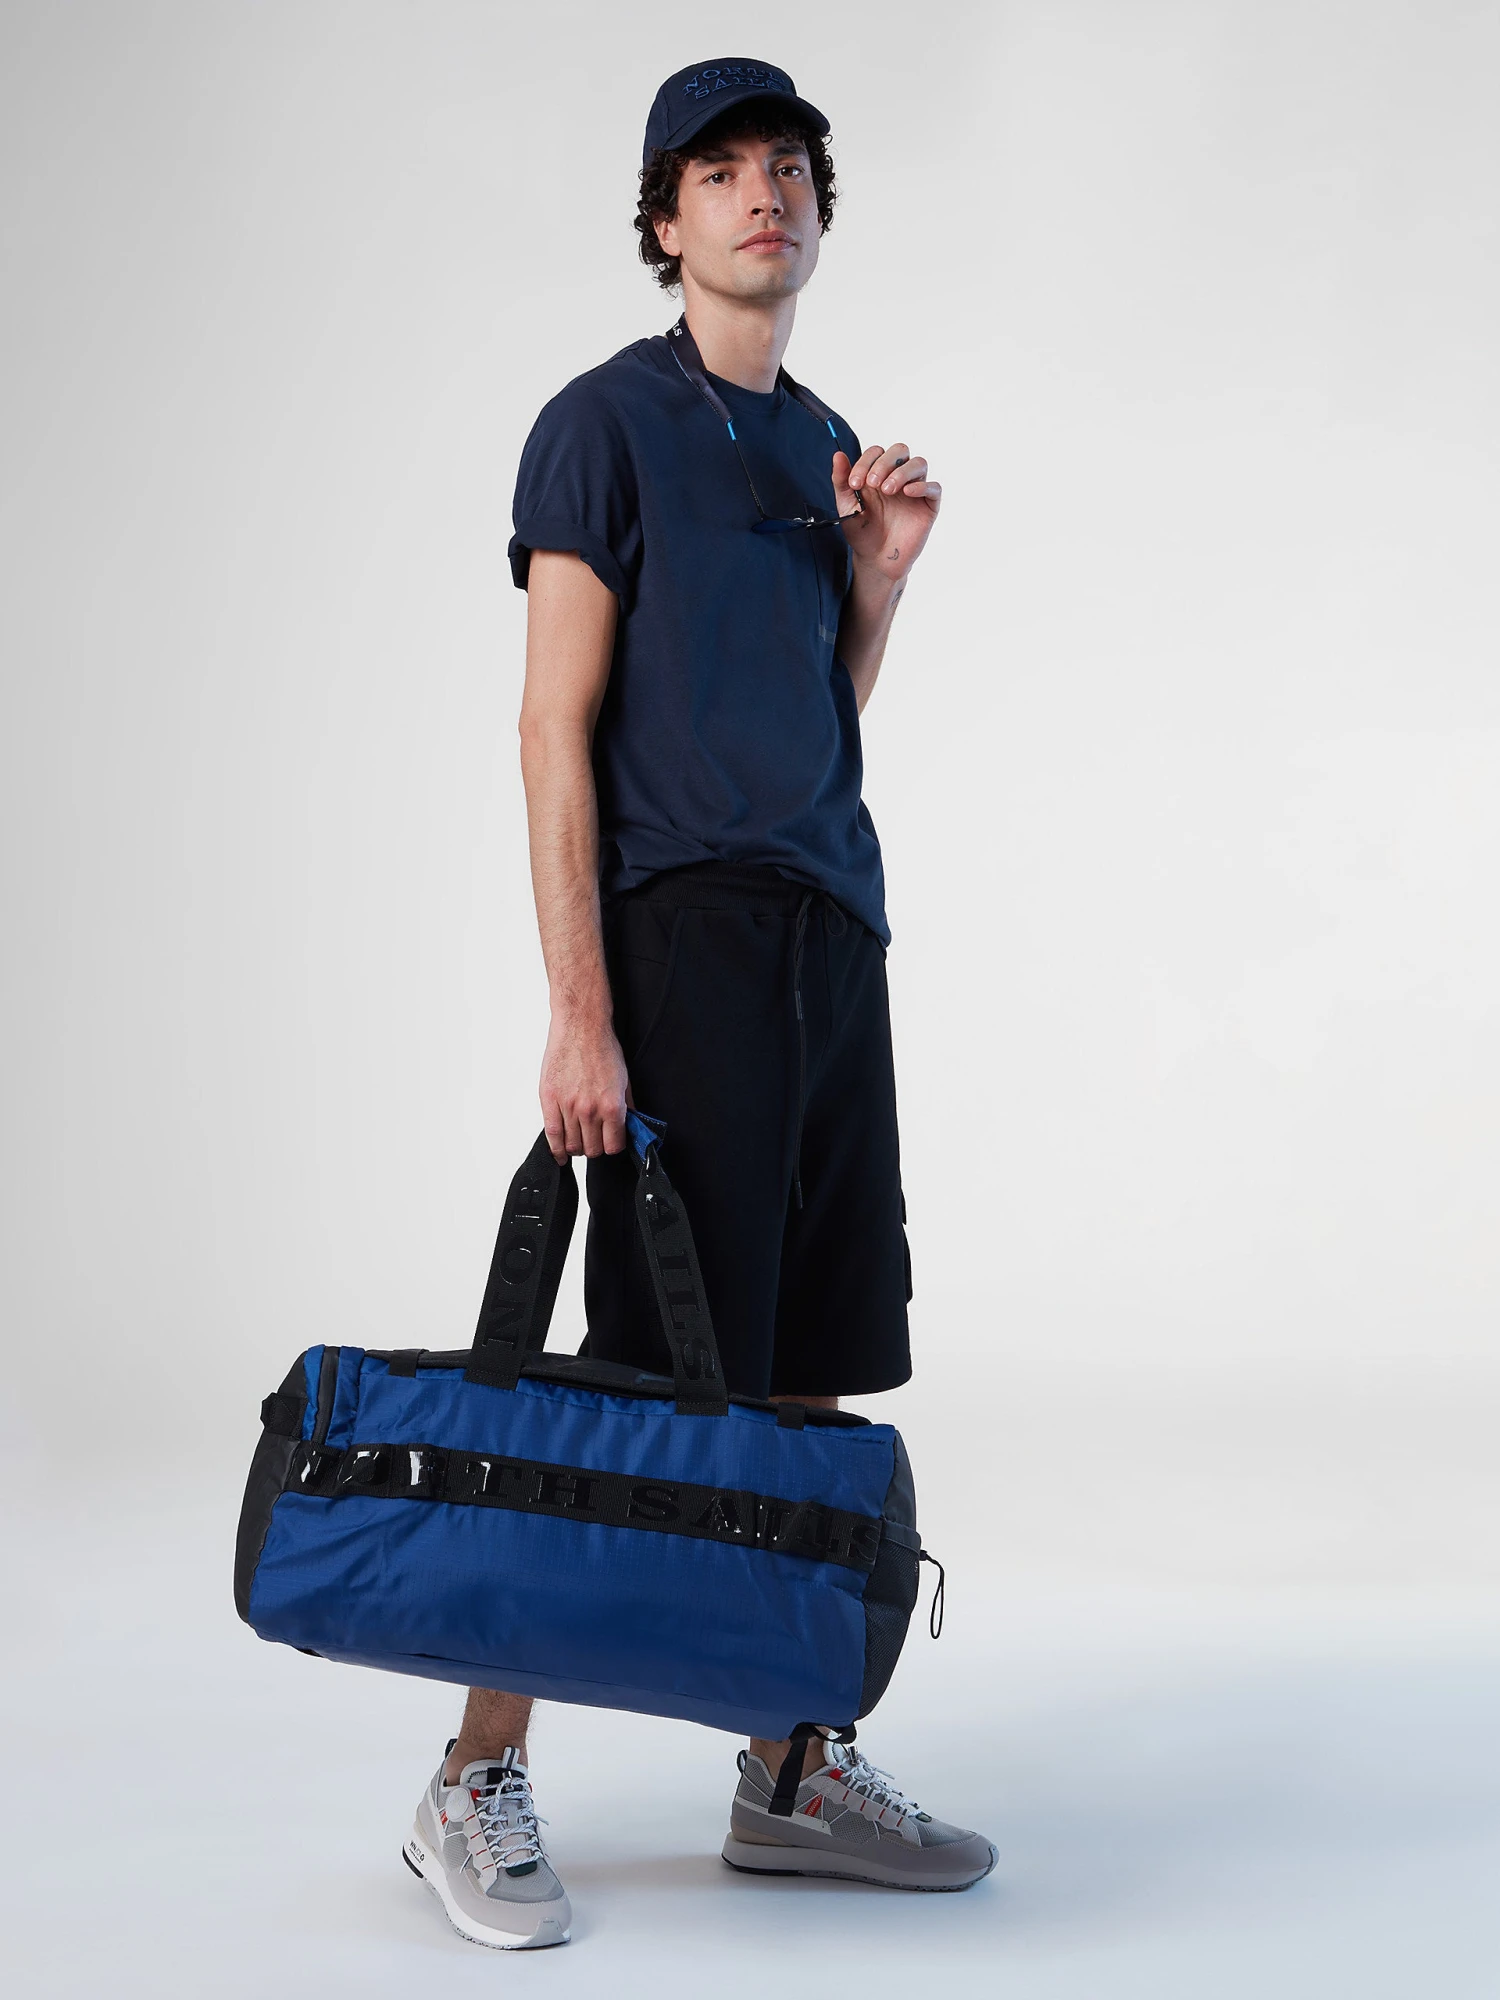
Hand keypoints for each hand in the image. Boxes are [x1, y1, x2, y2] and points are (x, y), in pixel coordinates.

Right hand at [539, 1010, 631, 1162]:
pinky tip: (560, 1154)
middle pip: (592, 1150)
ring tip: (578, 1140)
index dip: (613, 1146)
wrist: (581, 1026)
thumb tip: (629, 1128)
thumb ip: (626, 1107)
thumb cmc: (603, 1049)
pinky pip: (552, 1134)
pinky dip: (556, 1150)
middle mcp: (590, 1110)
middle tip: (594, 1138)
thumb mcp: (625, 1080)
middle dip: (595, 1147)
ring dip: (576, 1147)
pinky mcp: (548, 1099)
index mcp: (612, 1106)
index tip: (610, 1141)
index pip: (613, 1146)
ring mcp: (567, 1106)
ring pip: (572, 1145)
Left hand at [833, 443, 940, 579]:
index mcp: (878, 474)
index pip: (876, 453)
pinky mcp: (928, 505)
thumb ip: (841, 481)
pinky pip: (934, 488)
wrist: (875, 559)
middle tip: (873, 484)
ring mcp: (915, 490)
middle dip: (885, 463)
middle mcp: (898, 477)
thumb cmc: (862, 532)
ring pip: (918, 464)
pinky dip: (922, 486)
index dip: (865, 462)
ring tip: (888, 490)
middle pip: (900, 451)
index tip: (855, 483)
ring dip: (902, 472)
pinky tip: (908, 492)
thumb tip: (838, 455)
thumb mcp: (846, 506)